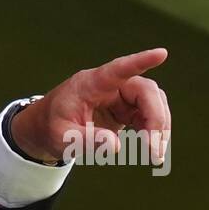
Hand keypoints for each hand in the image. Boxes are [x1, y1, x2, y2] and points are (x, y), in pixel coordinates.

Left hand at [11, 48, 169, 165]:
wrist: (47, 128)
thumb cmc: (52, 126)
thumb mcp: (61, 137)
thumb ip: (85, 140)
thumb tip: (115, 146)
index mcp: (91, 84)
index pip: (118, 69)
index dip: (140, 61)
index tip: (161, 54)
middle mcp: (111, 85)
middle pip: (145, 92)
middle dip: (156, 120)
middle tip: (154, 151)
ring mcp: (121, 96)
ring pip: (153, 103)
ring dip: (159, 128)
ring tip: (155, 155)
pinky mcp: (127, 109)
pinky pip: (149, 115)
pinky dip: (154, 132)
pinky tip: (150, 150)